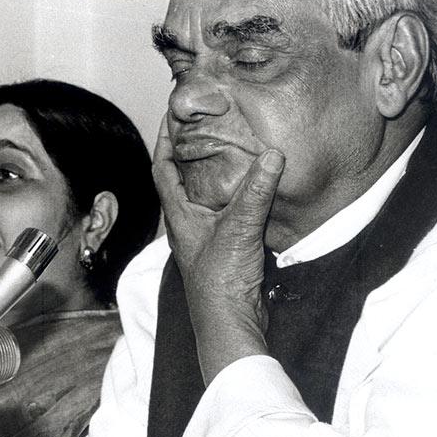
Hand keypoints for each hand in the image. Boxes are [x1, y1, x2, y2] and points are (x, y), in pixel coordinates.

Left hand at [153, 117, 284, 384]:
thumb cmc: (221, 281)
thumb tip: (273, 154)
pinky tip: (253, 184)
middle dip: (191, 150)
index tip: (173, 113)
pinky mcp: (227, 246)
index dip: (164, 139)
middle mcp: (189, 223)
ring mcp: (207, 235)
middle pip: (183, 178)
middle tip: (208, 123)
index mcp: (179, 215)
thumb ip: (256, 191)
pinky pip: (229, 210)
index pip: (162, 168)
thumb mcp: (239, 228)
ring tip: (231, 145)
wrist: (231, 322)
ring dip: (214, 171)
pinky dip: (236, 192)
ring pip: (207, 194)